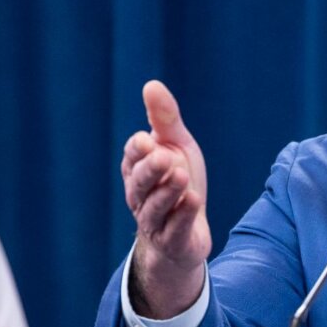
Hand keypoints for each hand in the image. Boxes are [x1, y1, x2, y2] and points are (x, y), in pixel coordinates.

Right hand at [121, 80, 210, 317]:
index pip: (133, 157)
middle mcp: (140, 196)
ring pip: (155, 207)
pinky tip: (193, 201)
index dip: (139, 150)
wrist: (188, 235)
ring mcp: (155, 221)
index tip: (148, 139)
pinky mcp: (173, 241)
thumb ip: (164, 119)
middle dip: (151, 170)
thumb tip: (151, 84)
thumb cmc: (177, 184)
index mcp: (137, 170)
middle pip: (140, 183)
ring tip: (182, 176)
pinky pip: (176, 229)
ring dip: (168, 192)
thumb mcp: (176, 147)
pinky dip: (184, 215)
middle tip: (164, 157)